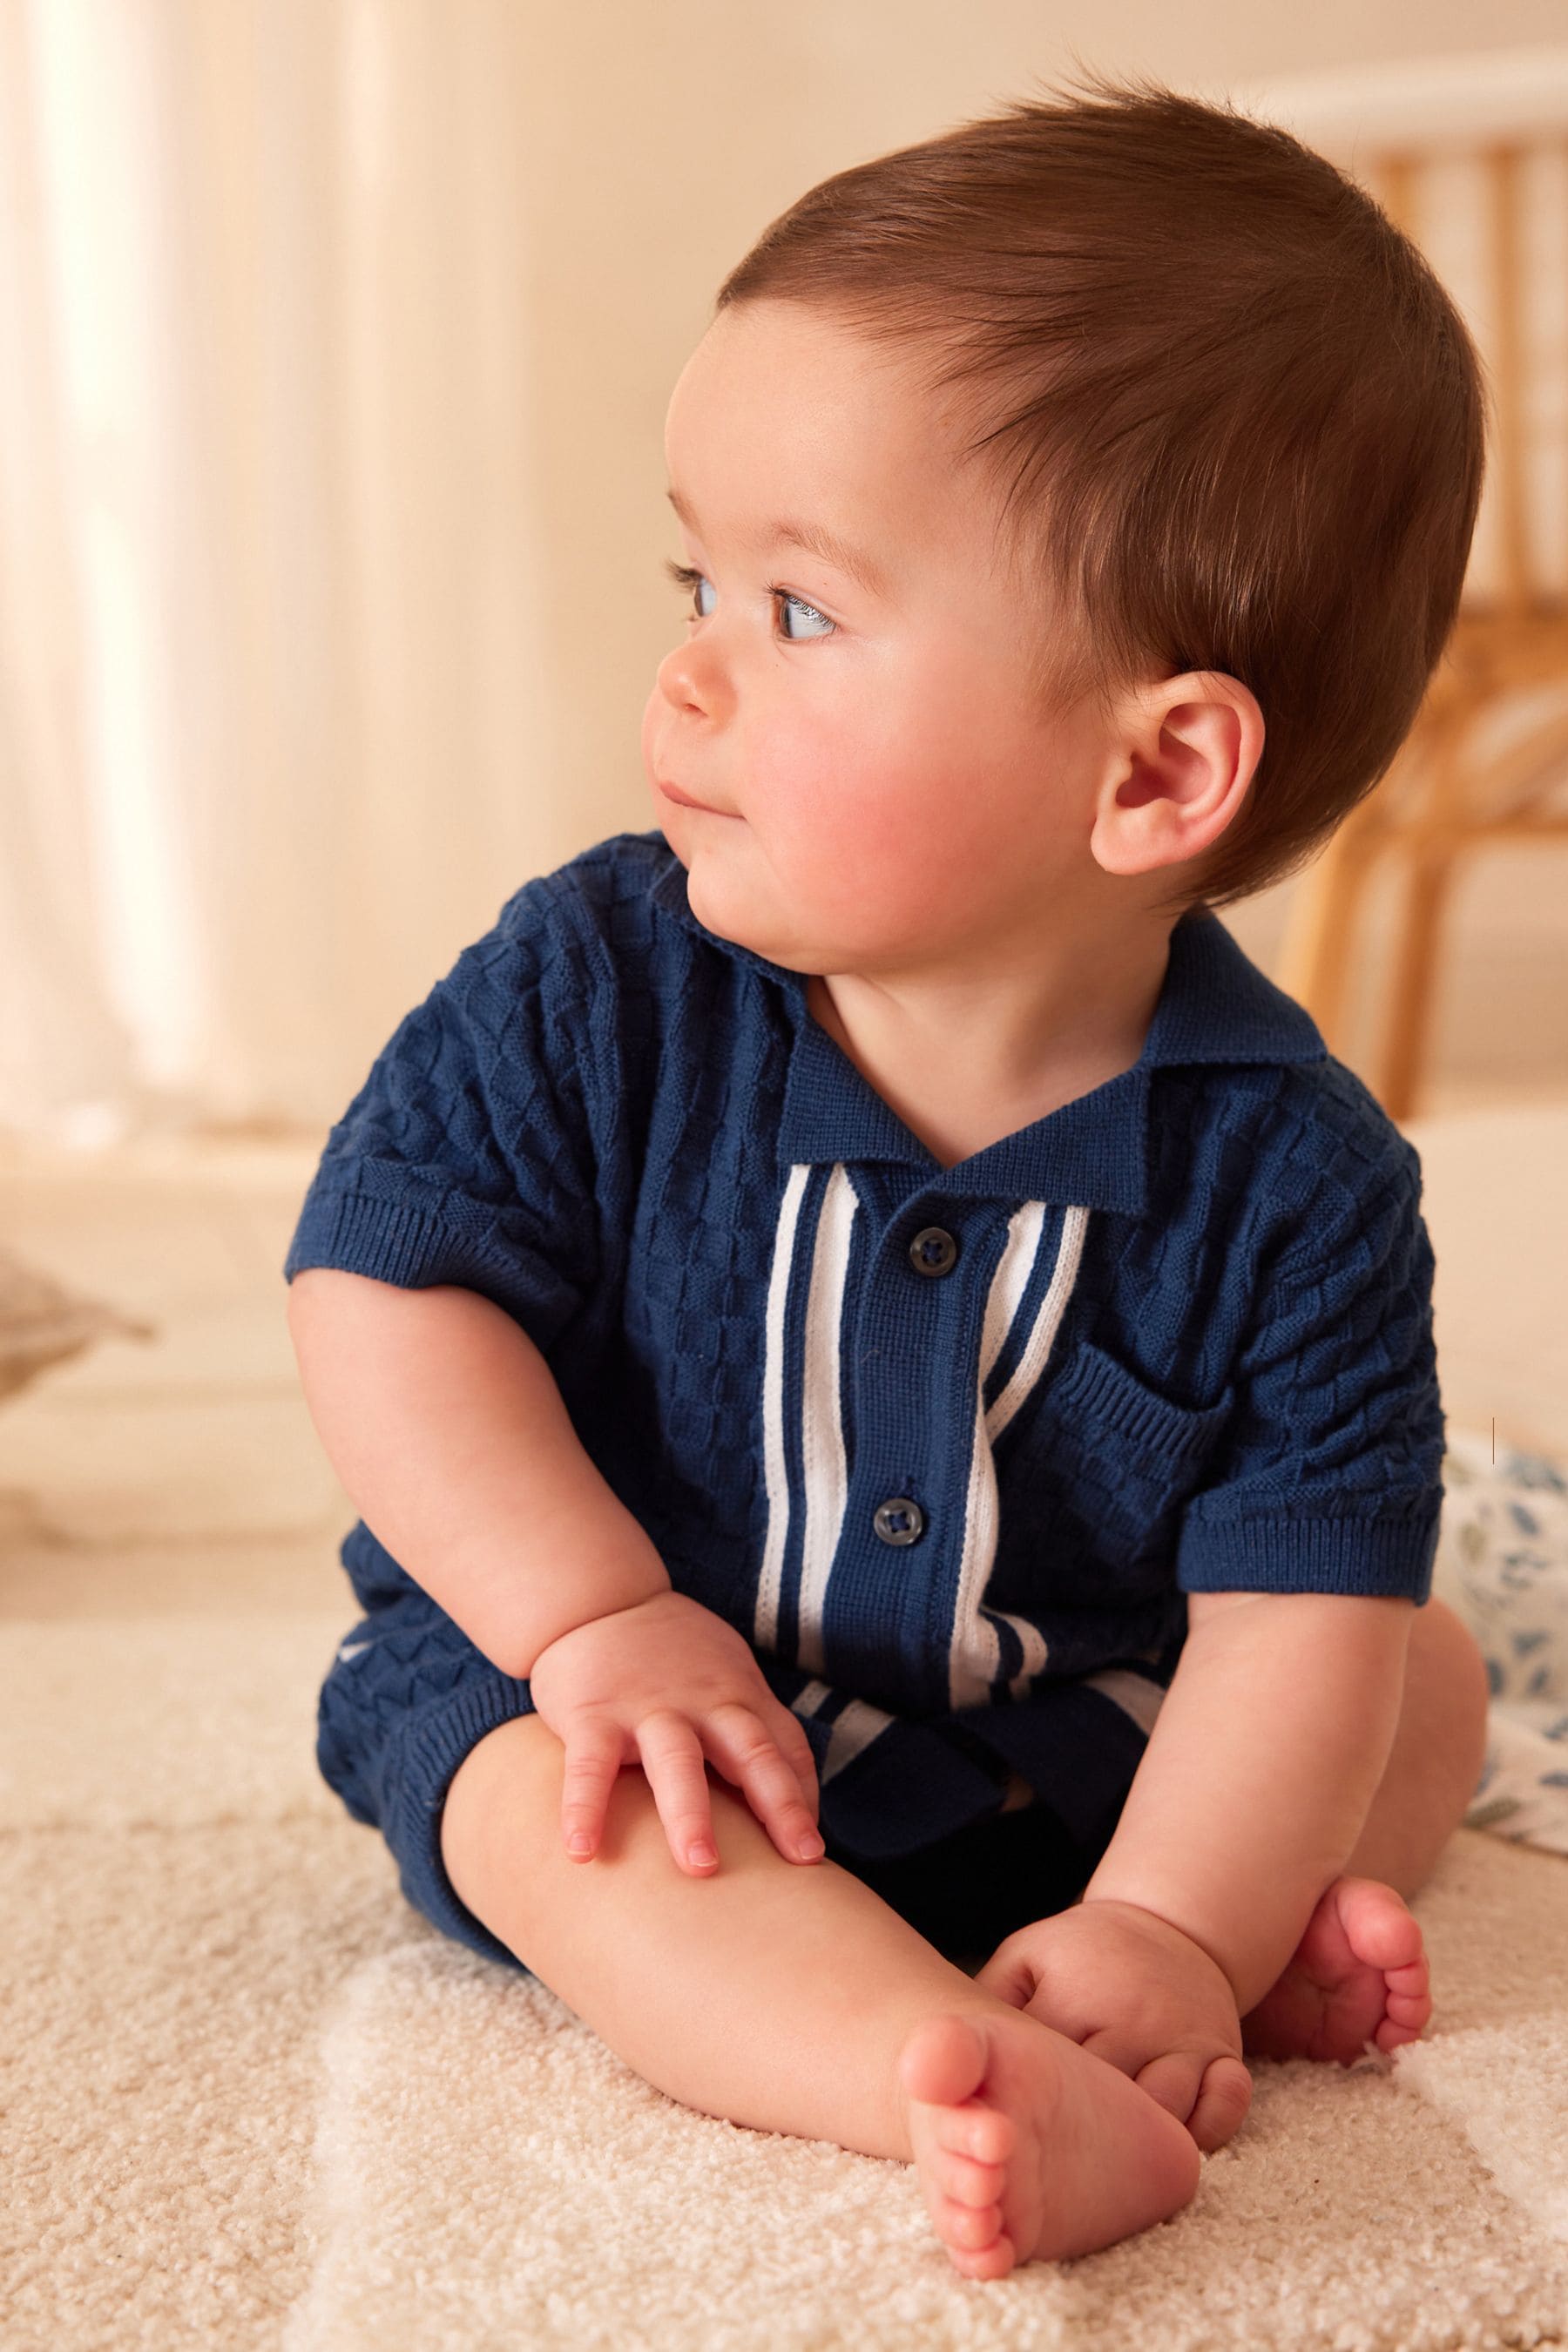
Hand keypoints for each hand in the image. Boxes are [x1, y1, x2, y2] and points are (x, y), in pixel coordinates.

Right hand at [526, 1589, 823, 1877]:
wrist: (597, 1598)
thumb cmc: (672, 1651)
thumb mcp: (726, 1673)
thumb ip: (754, 1724)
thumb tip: (794, 1796)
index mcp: (738, 1695)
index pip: (787, 1746)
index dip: (804, 1797)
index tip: (811, 1851)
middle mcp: (702, 1701)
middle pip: (751, 1752)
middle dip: (779, 1806)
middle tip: (802, 1860)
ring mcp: (648, 1707)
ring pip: (677, 1761)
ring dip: (691, 1814)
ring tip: (701, 1867)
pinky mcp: (593, 1713)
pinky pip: (590, 1767)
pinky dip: (585, 1809)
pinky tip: (583, 1852)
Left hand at [973, 1898, 1253, 2151]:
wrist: (1169, 1923)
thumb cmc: (1085, 1954)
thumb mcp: (1028, 1956)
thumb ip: (988, 1999)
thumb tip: (941, 2053)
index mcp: (1077, 1995)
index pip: (1048, 2066)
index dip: (1025, 2108)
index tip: (1007, 2137)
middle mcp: (1133, 2017)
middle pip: (1108, 2099)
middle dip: (1082, 2139)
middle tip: (1055, 2173)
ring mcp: (1183, 2036)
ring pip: (1169, 2111)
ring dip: (1144, 2144)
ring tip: (1111, 2168)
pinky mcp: (1223, 2051)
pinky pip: (1226, 2105)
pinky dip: (1210, 2129)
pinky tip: (1179, 2147)